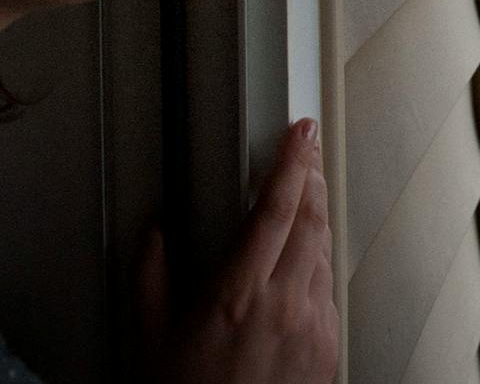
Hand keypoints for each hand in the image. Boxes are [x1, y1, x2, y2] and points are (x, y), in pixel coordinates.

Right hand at [140, 119, 339, 383]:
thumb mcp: (152, 337)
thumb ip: (150, 276)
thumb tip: (154, 232)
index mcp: (239, 294)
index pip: (278, 208)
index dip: (292, 162)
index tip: (299, 133)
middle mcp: (285, 304)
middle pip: (311, 219)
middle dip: (309, 179)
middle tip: (302, 154)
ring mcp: (314, 326)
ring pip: (323, 250)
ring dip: (315, 218)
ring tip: (302, 198)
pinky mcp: (330, 347)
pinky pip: (326, 288)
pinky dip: (316, 263)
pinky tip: (300, 260)